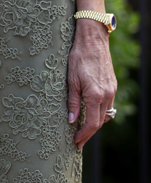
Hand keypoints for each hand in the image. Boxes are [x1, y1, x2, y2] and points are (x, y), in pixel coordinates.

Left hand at [67, 19, 117, 148]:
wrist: (93, 39)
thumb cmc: (79, 57)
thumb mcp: (71, 80)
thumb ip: (73, 102)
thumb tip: (72, 120)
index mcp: (95, 95)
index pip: (92, 124)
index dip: (84, 135)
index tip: (76, 142)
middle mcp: (106, 95)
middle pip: (100, 122)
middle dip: (89, 133)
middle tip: (78, 141)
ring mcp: (111, 90)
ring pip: (105, 114)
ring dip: (95, 123)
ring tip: (83, 129)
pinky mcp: (112, 84)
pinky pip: (108, 104)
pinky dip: (100, 112)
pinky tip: (91, 113)